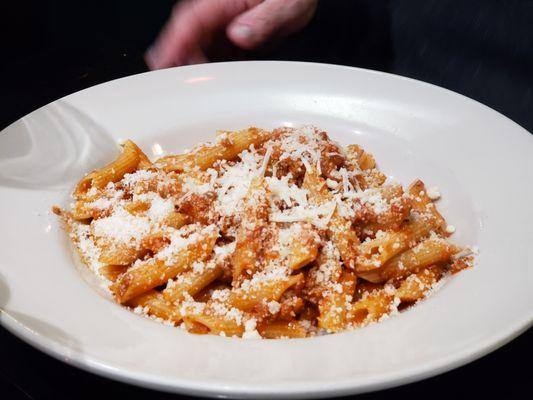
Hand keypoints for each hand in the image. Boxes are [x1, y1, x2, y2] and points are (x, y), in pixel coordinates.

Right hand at [145, 0, 316, 68]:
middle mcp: (219, 14)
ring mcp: (223, 27)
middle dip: (176, 60)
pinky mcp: (231, 39)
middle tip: (174, 83)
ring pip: (197, 49)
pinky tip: (207, 83)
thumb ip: (261, 21)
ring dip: (191, 68)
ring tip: (188, 88)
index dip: (173, 42)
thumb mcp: (282, 4)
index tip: (162, 60)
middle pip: (187, 38)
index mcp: (223, 2)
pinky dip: (208, 70)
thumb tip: (238, 35)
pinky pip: (213, 56)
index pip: (190, 22)